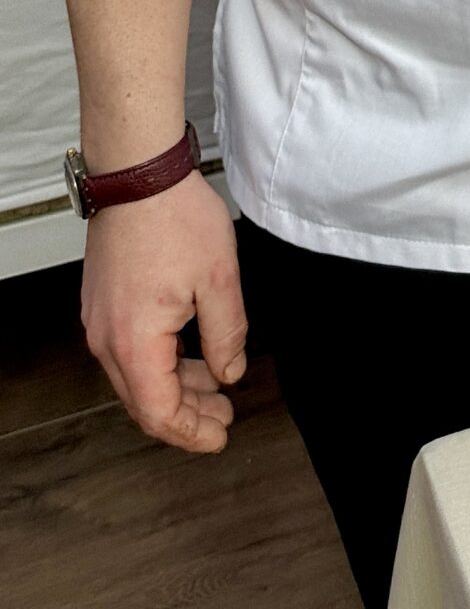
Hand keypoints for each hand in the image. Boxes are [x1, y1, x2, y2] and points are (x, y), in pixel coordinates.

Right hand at [81, 170, 247, 453]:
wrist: (138, 174)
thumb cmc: (175, 218)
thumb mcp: (219, 280)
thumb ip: (227, 335)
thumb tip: (229, 373)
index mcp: (135, 343)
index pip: (159, 413)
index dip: (191, 433)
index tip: (221, 436)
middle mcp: (107, 340)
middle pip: (144, 400)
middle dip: (187, 414)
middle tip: (224, 416)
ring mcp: (100, 320)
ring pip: (136, 374)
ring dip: (175, 385)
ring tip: (215, 381)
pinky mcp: (102, 302)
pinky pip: (129, 348)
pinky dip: (160, 360)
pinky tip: (190, 350)